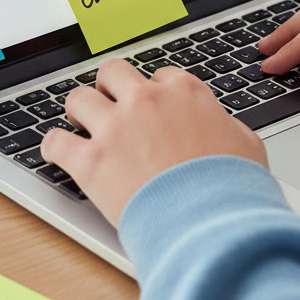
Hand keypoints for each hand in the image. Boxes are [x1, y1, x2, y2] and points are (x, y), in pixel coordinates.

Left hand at [40, 58, 267, 226]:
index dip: (155, 93)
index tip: (152, 109)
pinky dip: (53, 147)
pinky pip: (54, 141)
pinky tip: (57, 153)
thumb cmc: (233, 189)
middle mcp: (146, 101)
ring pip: (78, 98)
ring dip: (79, 112)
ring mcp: (115, 129)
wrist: (213, 226)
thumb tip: (222, 128)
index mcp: (184, 92)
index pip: (160, 75)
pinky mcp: (91, 162)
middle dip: (110, 88)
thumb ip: (226, 126)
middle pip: (113, 72)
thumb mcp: (246, 144)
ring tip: (80, 127)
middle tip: (109, 106)